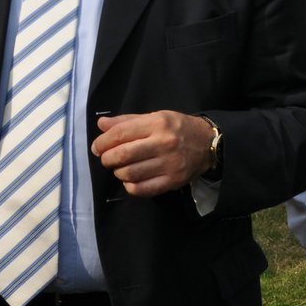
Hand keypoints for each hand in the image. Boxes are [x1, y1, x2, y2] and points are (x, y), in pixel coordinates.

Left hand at [92, 111, 212, 196]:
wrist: (208, 143)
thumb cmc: (177, 128)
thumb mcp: (155, 117)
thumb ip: (127, 121)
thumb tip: (101, 125)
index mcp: (158, 123)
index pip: (120, 134)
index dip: (103, 142)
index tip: (98, 147)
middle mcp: (164, 143)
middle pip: (122, 155)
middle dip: (107, 159)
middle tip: (107, 159)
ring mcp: (169, 164)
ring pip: (130, 173)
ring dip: (118, 172)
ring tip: (121, 168)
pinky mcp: (173, 181)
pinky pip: (142, 189)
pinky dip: (130, 186)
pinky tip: (131, 180)